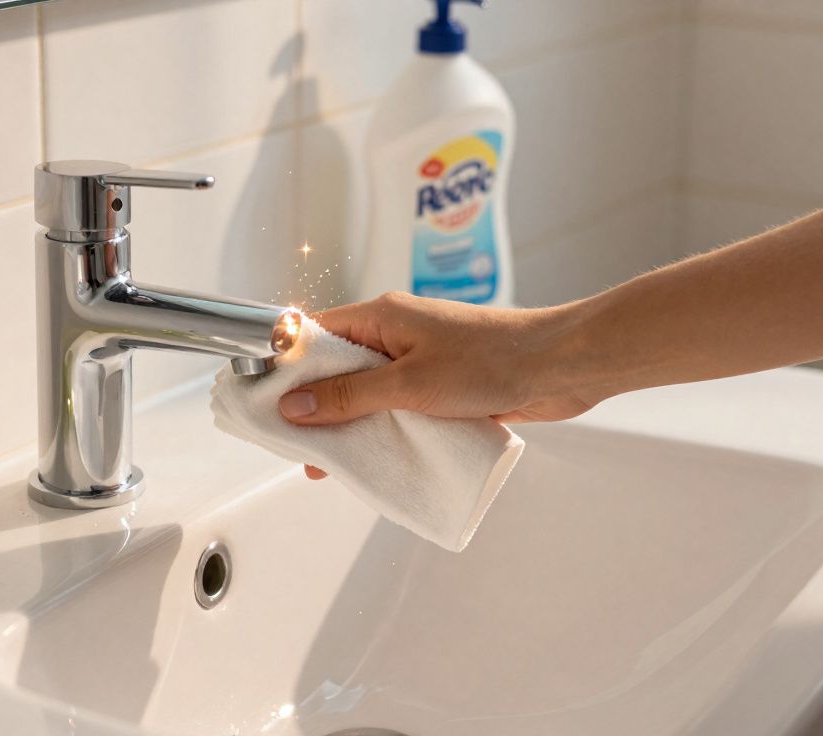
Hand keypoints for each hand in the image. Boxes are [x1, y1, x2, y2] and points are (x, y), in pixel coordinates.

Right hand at [279, 292, 596, 478]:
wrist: (562, 367)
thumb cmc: (492, 359)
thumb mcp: (410, 384)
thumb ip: (352, 397)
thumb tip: (296, 406)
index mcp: (381, 316)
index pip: (314, 335)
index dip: (284, 365)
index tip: (261, 398)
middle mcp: (395, 334)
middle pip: (336, 368)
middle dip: (313, 404)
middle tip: (289, 443)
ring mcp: (419, 360)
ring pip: (367, 393)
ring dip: (349, 424)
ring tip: (325, 463)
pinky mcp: (442, 386)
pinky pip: (397, 409)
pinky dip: (383, 430)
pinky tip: (373, 460)